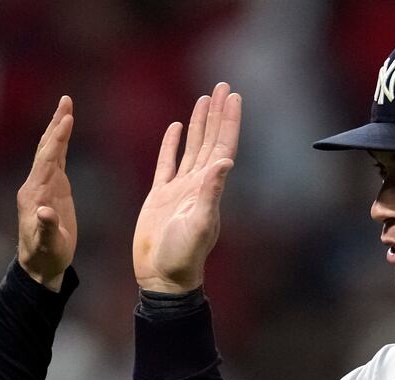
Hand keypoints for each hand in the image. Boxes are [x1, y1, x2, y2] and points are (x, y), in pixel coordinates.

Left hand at [17, 96, 76, 291]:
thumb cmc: (45, 256)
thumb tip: (46, 212)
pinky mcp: (52, 190)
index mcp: (34, 194)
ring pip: (50, 151)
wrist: (40, 265)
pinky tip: (65, 131)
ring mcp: (43, 186)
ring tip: (67, 107)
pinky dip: (61, 144)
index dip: (57, 139)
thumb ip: (46, 229)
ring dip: (58, 129)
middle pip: (46, 148)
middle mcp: (35, 184)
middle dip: (56, 124)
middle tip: (66, 100)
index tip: (67, 119)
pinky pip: (56, 161)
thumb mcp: (48, 245)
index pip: (47, 160)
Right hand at [133, 82, 241, 293]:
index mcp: (209, 189)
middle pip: (210, 140)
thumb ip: (210, 193)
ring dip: (199, 124)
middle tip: (221, 85)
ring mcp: (180, 189)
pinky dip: (172, 145)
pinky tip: (175, 128)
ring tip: (203, 99)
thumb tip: (224, 163)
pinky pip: (167, 163)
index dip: (229, 121)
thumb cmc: (182, 257)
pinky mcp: (161, 196)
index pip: (223, 146)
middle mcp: (198, 185)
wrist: (162, 277)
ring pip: (192, 147)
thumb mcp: (199, 224)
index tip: (233, 96)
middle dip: (216, 113)